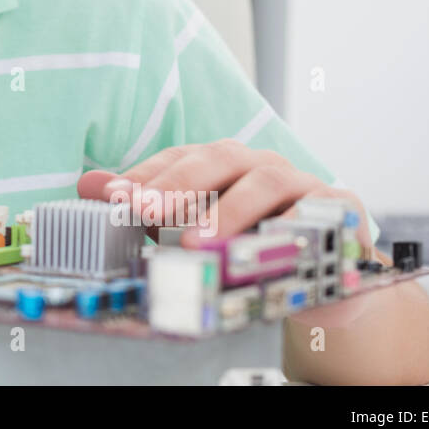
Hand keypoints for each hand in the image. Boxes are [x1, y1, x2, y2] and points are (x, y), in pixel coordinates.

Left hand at [76, 139, 372, 252]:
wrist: (328, 270)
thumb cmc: (253, 240)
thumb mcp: (196, 226)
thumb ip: (146, 205)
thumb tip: (87, 185)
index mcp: (224, 163)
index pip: (179, 158)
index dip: (146, 174)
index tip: (112, 196)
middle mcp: (260, 164)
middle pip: (220, 158)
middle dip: (180, 182)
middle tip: (147, 209)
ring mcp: (303, 184)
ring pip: (267, 182)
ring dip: (230, 210)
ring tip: (198, 240)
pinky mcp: (340, 211)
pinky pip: (317, 215)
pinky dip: (293, 228)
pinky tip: (269, 246)